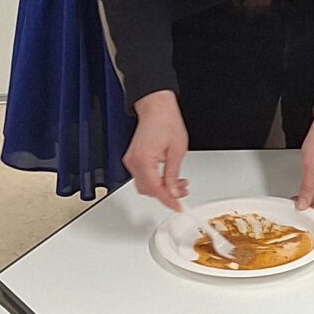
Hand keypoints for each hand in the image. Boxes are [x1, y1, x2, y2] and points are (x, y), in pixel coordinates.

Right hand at [126, 92, 189, 210]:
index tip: (178, 207)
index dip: (168, 201)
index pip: (156, 189)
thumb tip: (174, 192)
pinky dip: (155, 180)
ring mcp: (131, 160)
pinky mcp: (133, 158)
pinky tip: (167, 177)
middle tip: (182, 193)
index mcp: (143, 160)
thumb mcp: (177, 151)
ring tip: (178, 185)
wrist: (156, 106)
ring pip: (145, 185)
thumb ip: (174, 175)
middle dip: (166, 194)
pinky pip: (143, 176)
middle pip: (148, 190)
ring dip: (161, 188)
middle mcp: (134, 162)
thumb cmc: (166, 120)